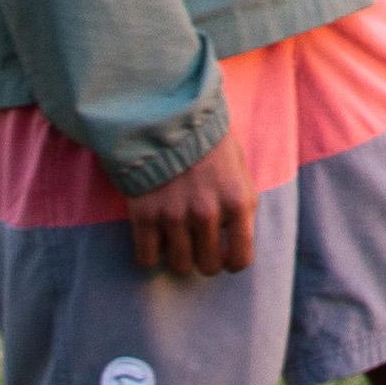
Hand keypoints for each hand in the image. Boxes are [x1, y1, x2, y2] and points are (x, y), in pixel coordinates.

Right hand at [118, 127, 257, 277]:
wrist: (168, 117)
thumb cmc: (209, 144)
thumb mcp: (239, 171)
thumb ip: (241, 207)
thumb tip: (236, 242)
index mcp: (237, 202)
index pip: (241, 260)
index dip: (233, 262)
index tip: (226, 256)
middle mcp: (207, 214)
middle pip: (209, 267)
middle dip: (206, 260)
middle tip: (200, 246)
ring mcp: (174, 216)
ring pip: (180, 266)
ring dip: (179, 257)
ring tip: (179, 239)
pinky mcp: (144, 215)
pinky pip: (147, 258)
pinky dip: (151, 254)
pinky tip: (156, 238)